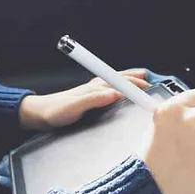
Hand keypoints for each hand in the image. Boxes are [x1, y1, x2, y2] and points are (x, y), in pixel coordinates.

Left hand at [18, 69, 149, 130]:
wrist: (40, 114)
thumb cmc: (56, 111)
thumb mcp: (75, 107)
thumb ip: (94, 99)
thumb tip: (114, 93)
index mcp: (95, 87)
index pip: (121, 83)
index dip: (137, 86)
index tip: (150, 91)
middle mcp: (96, 85)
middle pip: (122, 79)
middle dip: (138, 79)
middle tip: (154, 84)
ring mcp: (94, 90)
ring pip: (118, 81)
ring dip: (131, 79)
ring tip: (144, 79)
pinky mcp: (91, 96)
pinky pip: (113, 87)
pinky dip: (123, 85)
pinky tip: (124, 90)